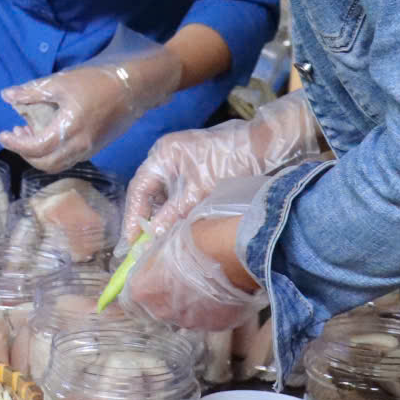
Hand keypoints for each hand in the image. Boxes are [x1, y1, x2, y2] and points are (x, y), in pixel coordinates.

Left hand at [0, 47, 185, 172]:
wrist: (135, 87)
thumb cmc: (96, 82)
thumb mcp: (60, 83)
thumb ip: (31, 92)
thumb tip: (6, 96)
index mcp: (68, 130)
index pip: (35, 148)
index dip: (15, 144)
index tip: (3, 133)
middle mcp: (79, 146)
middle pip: (45, 163)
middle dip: (25, 153)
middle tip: (15, 133)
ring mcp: (89, 150)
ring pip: (57, 165)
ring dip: (39, 155)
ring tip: (29, 133)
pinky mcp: (95, 148)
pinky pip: (69, 159)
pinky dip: (53, 153)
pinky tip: (49, 133)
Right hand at [120, 91, 324, 247]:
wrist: (270, 148)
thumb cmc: (231, 162)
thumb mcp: (199, 192)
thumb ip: (172, 216)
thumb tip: (150, 240)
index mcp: (163, 155)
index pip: (138, 190)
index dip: (133, 218)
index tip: (129, 245)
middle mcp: (169, 158)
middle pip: (150, 195)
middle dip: (146, 223)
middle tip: (140, 251)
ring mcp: (185, 166)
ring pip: (166, 200)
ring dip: (163, 222)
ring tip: (158, 248)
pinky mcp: (201, 175)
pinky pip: (182, 199)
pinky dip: (179, 216)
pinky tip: (179, 234)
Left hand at [121, 178, 266, 332]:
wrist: (239, 254)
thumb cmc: (201, 239)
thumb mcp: (170, 238)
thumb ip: (157, 254)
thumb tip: (152, 253)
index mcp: (143, 290)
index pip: (133, 292)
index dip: (145, 281)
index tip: (155, 273)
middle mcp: (162, 312)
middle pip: (158, 306)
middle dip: (167, 294)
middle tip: (183, 277)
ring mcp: (189, 323)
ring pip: (184, 314)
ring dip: (191, 303)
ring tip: (207, 284)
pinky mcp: (215, 327)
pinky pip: (209, 318)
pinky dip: (213, 309)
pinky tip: (224, 293)